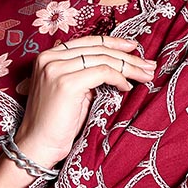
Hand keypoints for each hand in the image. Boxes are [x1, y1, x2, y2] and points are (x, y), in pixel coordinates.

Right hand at [14, 34, 155, 168]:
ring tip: (146, 76)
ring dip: (129, 68)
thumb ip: (87, 75)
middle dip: (128, 57)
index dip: (114, 43)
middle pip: (98, 49)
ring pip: (103, 59)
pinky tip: (127, 88)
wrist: (38, 145)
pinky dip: (119, 79)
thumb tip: (116, 67)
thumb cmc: (57, 124)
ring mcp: (57, 69)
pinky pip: (102, 73)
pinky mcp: (66, 83)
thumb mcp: (73, 92)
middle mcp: (50, 58)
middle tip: (149, 65)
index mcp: (49, 56)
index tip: (134, 48)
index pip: (88, 42)